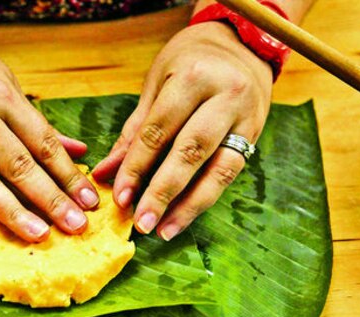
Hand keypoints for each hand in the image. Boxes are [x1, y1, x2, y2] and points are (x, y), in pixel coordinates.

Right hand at [0, 34, 97, 241]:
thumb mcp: (4, 82)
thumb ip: (38, 123)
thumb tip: (79, 151)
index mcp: (3, 97)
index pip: (42, 143)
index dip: (68, 175)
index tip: (89, 201)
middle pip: (18, 165)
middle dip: (51, 198)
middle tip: (76, 227)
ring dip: (12, 209)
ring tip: (38, 234)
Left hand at [92, 22, 272, 240]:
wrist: (242, 43)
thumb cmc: (189, 61)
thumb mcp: (157, 84)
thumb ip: (134, 131)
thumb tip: (104, 173)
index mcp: (193, 78)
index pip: (158, 130)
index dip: (136, 167)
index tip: (119, 197)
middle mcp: (224, 97)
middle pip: (190, 152)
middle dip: (162, 192)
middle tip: (141, 222)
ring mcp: (245, 118)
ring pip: (217, 170)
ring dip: (188, 206)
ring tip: (163, 230)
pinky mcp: (255, 135)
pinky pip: (229, 173)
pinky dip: (204, 199)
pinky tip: (183, 217)